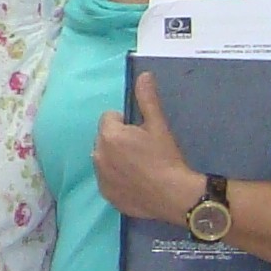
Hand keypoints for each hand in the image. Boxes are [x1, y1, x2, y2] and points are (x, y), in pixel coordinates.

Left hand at [92, 73, 202, 225]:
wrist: (173, 195)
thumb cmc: (165, 157)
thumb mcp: (158, 125)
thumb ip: (147, 99)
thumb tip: (143, 75)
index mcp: (109, 135)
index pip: (110, 117)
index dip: (127, 123)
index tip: (142, 133)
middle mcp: (98, 154)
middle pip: (105, 137)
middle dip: (119, 139)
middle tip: (142, 150)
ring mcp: (100, 176)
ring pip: (104, 157)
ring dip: (115, 157)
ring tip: (139, 166)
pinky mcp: (105, 194)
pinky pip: (106, 177)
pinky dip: (116, 177)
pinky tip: (135, 181)